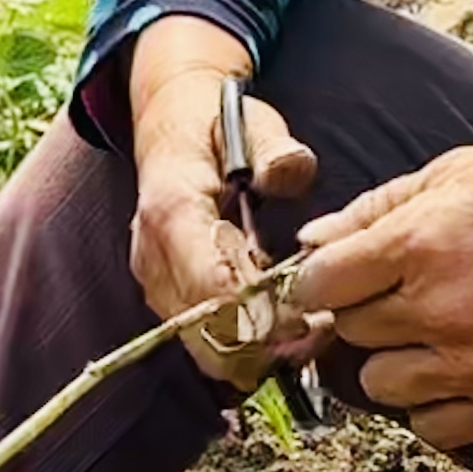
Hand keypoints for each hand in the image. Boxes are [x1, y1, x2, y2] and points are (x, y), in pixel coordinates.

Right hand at [126, 47, 321, 388]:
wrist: (172, 127)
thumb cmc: (217, 125)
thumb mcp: (251, 121)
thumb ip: (274, 149)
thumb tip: (289, 172)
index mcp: (171, 211)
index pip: (210, 287)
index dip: (261, 315)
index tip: (311, 318)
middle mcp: (153, 256)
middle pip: (204, 333)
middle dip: (264, 345)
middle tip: (319, 331)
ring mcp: (155, 280)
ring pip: (203, 346)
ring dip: (257, 350)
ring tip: (308, 327)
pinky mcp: (165, 295)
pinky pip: (203, 338)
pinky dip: (244, 341)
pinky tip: (281, 320)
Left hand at [289, 139, 472, 451]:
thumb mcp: (458, 171)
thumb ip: (376, 208)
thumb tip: (311, 241)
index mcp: (422, 242)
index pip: (318, 284)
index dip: (319, 276)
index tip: (335, 273)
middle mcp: (443, 308)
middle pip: (350, 331)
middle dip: (365, 307)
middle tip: (403, 285)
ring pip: (380, 384)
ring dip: (394, 356)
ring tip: (432, 324)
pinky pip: (431, 425)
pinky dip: (432, 400)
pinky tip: (453, 362)